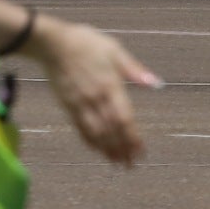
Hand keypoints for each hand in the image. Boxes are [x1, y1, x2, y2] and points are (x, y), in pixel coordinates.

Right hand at [32, 18, 160, 166]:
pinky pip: (80, 127)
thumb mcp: (114, 49)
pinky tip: (97, 149)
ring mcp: (80, 103)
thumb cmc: (86, 43)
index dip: (133, 137)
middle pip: (112, 130)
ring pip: (96, 133)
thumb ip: (134, 70)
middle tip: (131, 165)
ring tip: (116, 162)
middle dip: (122, 149)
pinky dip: (89, 141)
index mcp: (111, 85)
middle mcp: (96, 98)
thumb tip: (156, 83)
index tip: (141, 152)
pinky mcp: (67, 104)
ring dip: (107, 149)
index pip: (125, 118)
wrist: (53, 43)